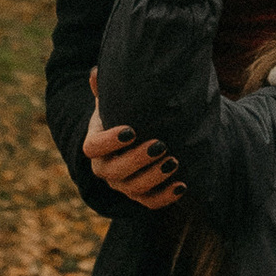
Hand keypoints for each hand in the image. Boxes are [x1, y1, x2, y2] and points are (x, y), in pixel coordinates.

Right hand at [84, 70, 182, 210]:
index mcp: (96, 144)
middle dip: (137, 160)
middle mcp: (105, 168)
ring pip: (133, 189)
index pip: (93, 148)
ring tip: (175, 161)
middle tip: (160, 145)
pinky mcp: (140, 195)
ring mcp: (122, 185)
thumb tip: (96, 72)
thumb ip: (107, 89)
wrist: (141, 138)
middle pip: (114, 171)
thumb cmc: (126, 115)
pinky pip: (150, 203)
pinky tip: (182, 185)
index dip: (110, 142)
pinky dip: (166, 197)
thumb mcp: (116, 101)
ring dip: (154, 177)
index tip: (131, 130)